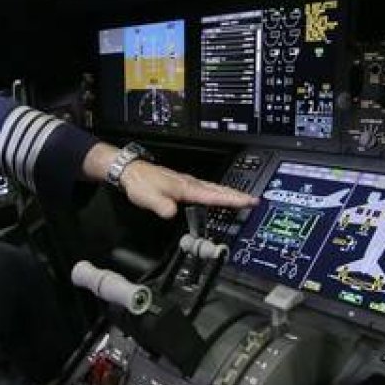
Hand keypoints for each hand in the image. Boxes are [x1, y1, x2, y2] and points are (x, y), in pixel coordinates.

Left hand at [119, 159, 257, 218]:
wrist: (131, 171)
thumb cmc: (140, 182)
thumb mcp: (149, 197)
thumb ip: (162, 206)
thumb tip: (172, 213)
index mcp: (186, 187)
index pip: (214, 195)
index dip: (232, 199)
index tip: (248, 201)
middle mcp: (189, 183)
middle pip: (218, 190)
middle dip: (237, 195)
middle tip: (253, 199)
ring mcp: (186, 182)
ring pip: (213, 188)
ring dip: (229, 192)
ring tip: (242, 197)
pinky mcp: (182, 184)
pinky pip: (205, 188)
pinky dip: (217, 191)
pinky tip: (217, 194)